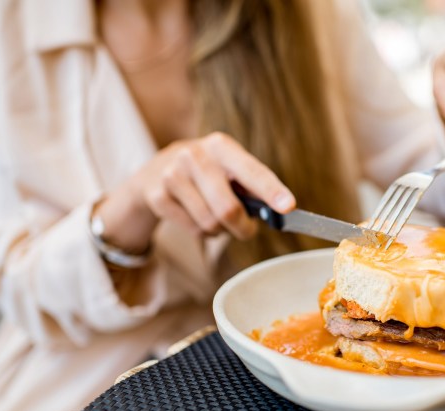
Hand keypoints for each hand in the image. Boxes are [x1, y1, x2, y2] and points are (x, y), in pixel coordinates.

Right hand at [96, 132, 294, 252]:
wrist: (155, 172)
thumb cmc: (208, 173)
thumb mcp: (229, 168)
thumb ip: (253, 186)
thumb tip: (280, 211)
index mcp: (221, 146)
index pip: (252, 171)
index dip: (271, 191)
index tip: (288, 206)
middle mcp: (195, 156)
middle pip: (228, 208)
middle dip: (242, 227)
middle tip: (247, 230)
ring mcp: (173, 175)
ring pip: (210, 223)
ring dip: (220, 229)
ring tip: (215, 216)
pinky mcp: (158, 196)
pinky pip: (193, 229)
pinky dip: (201, 231)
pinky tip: (195, 215)